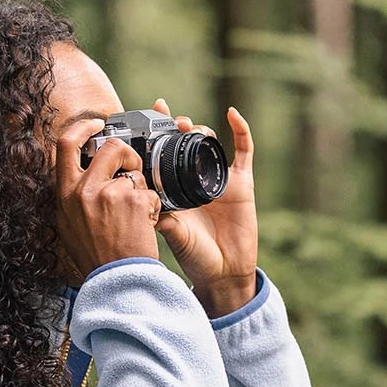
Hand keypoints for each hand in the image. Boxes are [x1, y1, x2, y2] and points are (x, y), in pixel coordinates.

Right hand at [55, 118, 161, 285]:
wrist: (115, 283)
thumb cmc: (96, 259)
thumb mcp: (70, 226)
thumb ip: (74, 196)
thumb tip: (84, 171)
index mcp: (64, 194)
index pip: (66, 144)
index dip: (84, 127)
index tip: (98, 125)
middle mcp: (82, 191)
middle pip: (109, 147)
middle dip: (126, 152)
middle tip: (132, 169)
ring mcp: (107, 193)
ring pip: (134, 169)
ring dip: (142, 185)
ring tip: (138, 210)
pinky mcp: (132, 200)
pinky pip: (149, 190)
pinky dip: (152, 206)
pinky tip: (145, 226)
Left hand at [152, 101, 257, 317]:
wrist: (224, 273)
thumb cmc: (195, 258)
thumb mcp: (172, 234)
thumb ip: (160, 216)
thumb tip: (143, 198)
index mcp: (175, 190)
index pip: (164, 155)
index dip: (157, 134)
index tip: (146, 114)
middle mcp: (195, 181)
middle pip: (186, 143)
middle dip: (177, 126)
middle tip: (168, 119)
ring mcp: (218, 179)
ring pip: (209, 143)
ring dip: (199, 129)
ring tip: (187, 125)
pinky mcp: (242, 182)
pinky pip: (244, 150)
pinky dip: (240, 129)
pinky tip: (231, 114)